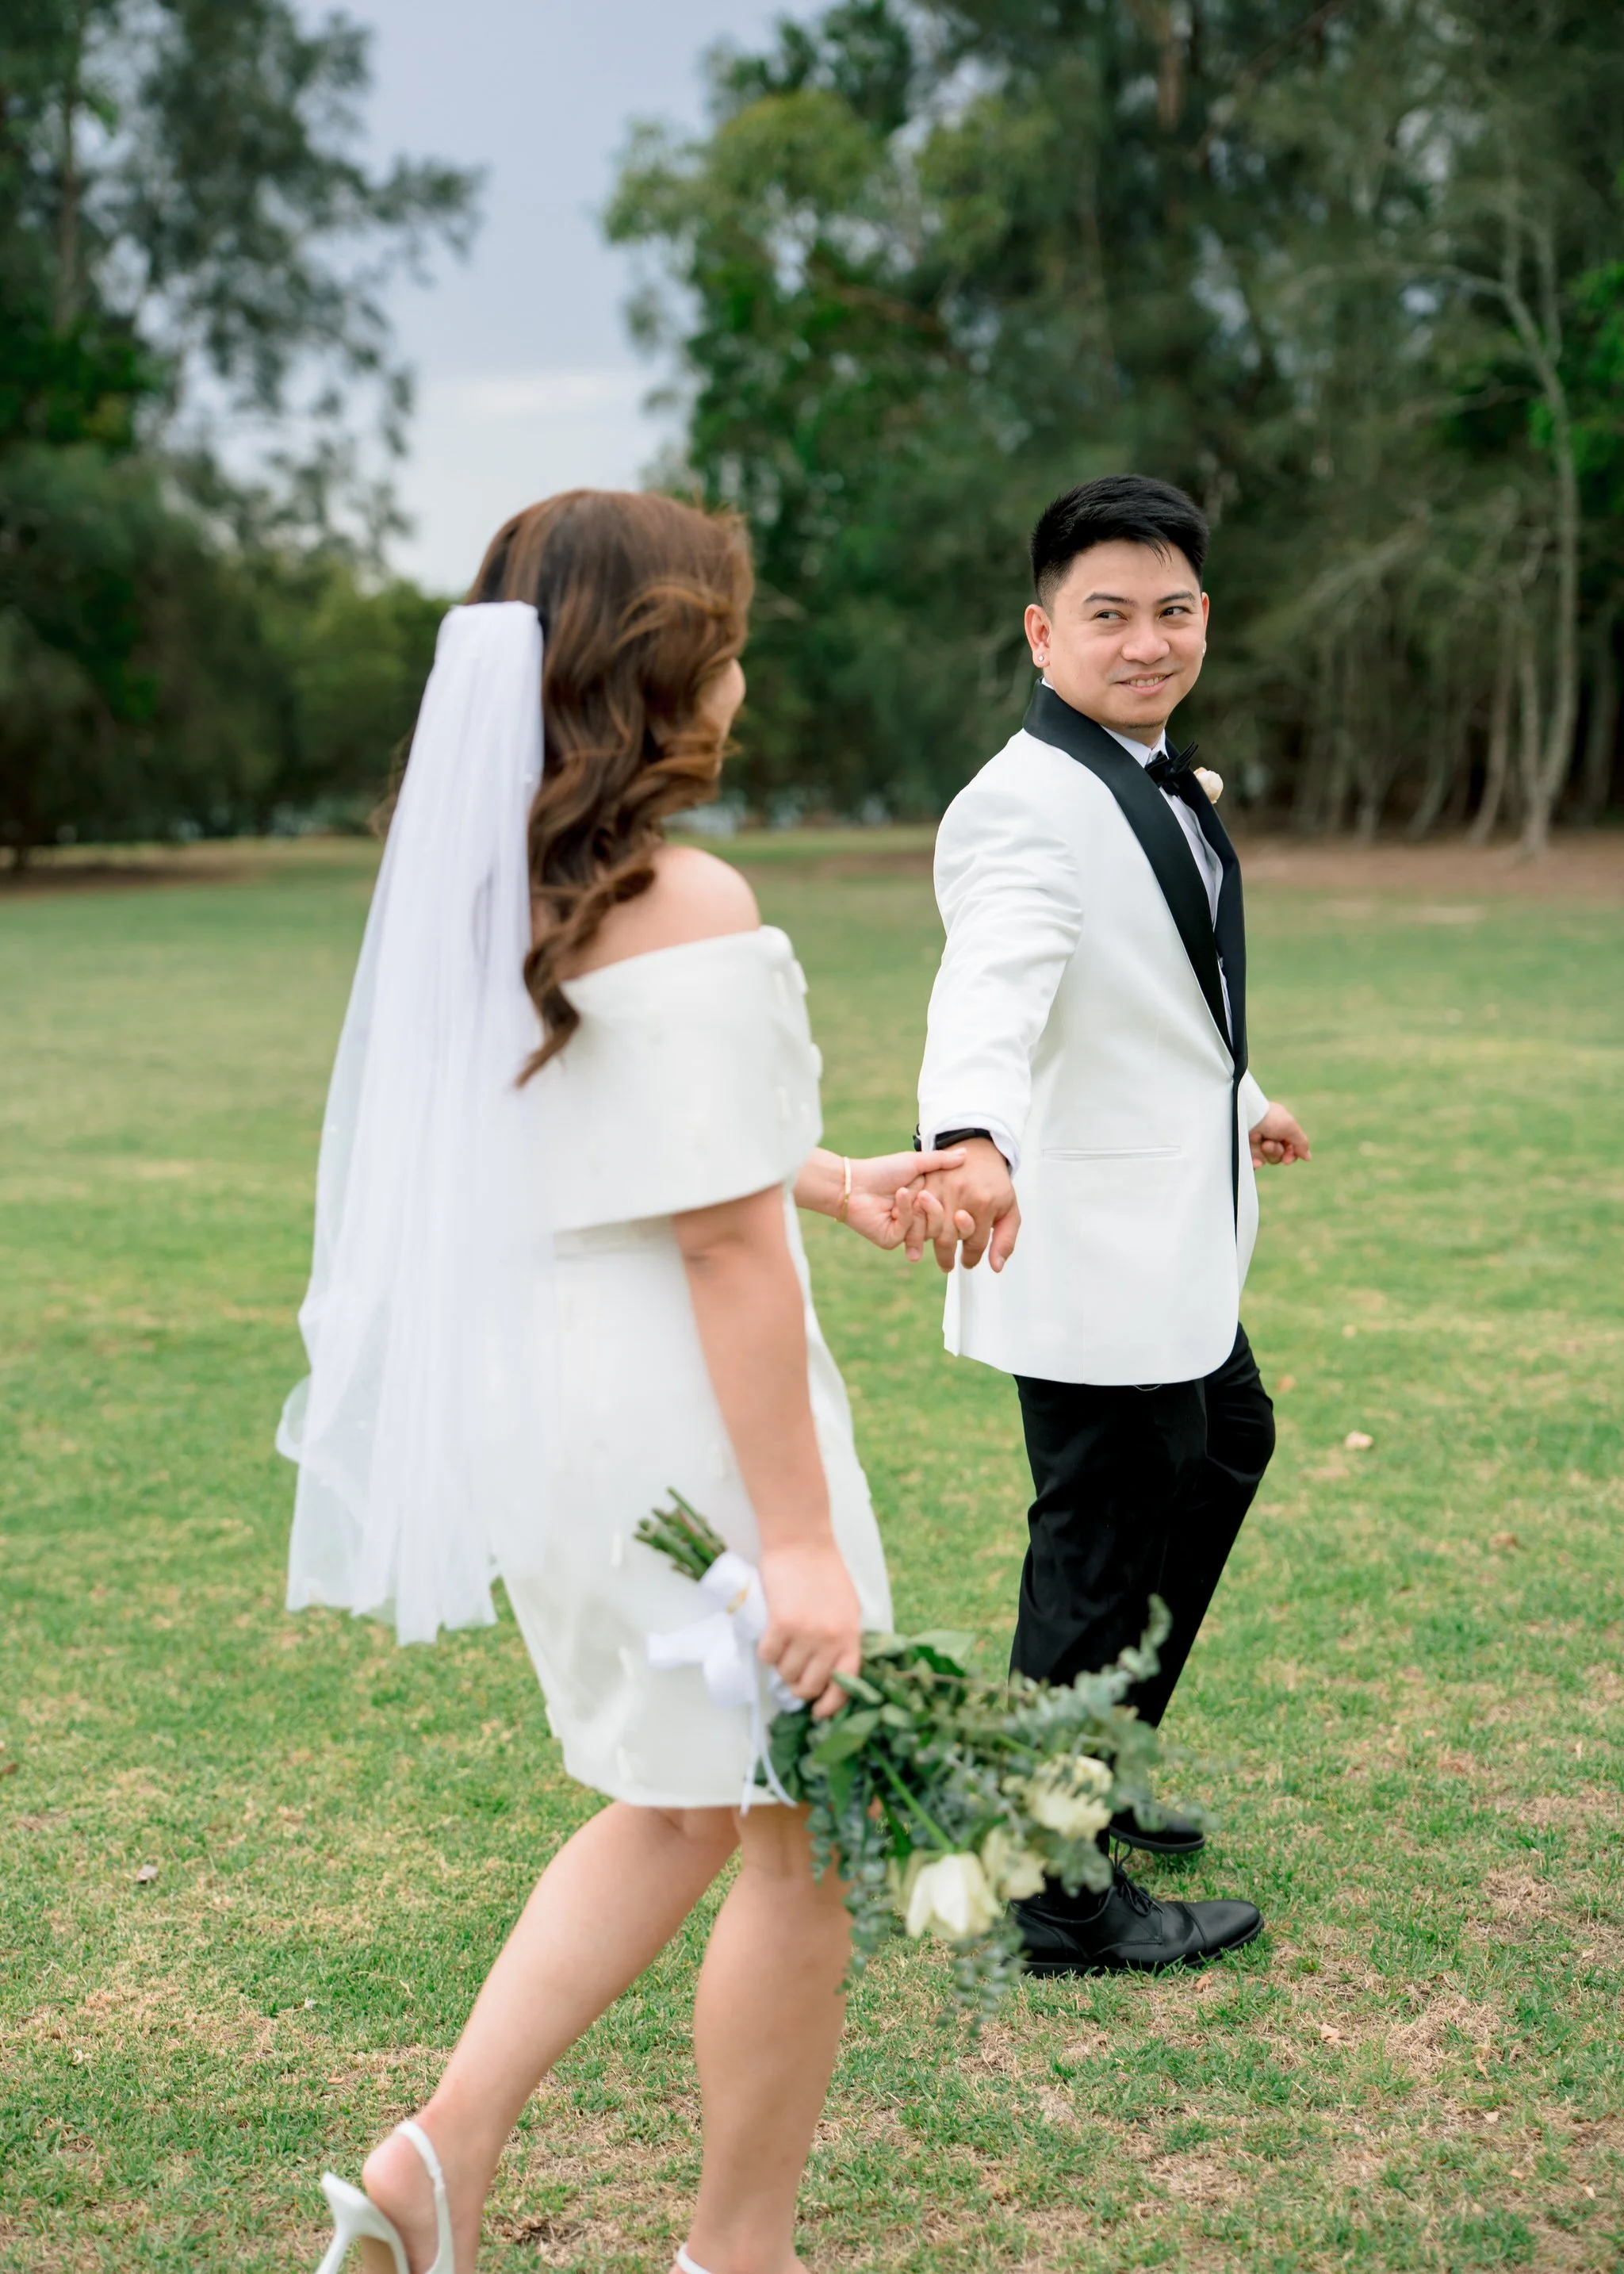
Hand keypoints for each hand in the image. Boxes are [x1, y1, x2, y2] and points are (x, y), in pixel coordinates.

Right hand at [756, 1538, 862, 1719]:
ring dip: (781, 1668)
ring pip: (786, 1673)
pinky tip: (770, 1639)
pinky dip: (766, 1653)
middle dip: (800, 1688)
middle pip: (811, 1684)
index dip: (831, 1704)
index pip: (845, 1683)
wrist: (802, 1541)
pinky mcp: (780, 1624)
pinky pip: (768, 1656)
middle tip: (793, 1679)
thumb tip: (830, 1669)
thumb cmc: (825, 1571)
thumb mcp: (847, 1607)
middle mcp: (830, 1639)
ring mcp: (805, 1633)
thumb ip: (842, 1638)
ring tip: (782, 1651)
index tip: (820, 1712)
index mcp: (850, 1635)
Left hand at [839, 1147, 963, 1255]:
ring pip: (929, 1231)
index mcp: (926, 1201)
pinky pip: (908, 1232)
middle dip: (935, 1208)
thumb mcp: (915, 1162)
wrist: (853, 1183)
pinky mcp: (892, 1240)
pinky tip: (897, 1197)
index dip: (953, 1201)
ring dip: (920, 1211)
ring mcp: (906, 1231)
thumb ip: (941, 1161)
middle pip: (943, 1224)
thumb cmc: (882, 1170)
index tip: (955, 1191)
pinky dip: (905, 1212)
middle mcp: (919, 1218)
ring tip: (907, 1193)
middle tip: (924, 1194)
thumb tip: (966, 1153)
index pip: (950, 1208)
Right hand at [919, 1135, 1020, 1273]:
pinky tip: (918, 1236)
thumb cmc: (995, 1184)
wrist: (979, 1151)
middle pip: (948, 1239)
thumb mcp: (1009, 1210)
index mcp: (985, 1204)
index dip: (971, 1258)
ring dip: (928, 1246)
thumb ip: (1005, 1240)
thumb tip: (995, 1267)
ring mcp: (942, 1188)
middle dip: (947, 1258)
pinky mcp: (927, 1182)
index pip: (975, 1244)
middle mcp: (962, 1196)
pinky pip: (916, 1212)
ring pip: (929, 1228)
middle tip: (947, 1265)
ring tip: (930, 1255)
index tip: (968, 1262)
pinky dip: (914, 1227)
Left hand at [1249, 1102, 1311, 1165]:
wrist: (1243, 1114)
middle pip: (1278, 1156)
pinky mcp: (1243, 1149)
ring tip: (1256, 1139)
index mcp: (1280, 1128)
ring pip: (1266, 1159)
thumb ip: (1301, 1142)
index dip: (1291, 1156)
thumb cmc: (1267, 1117)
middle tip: (1267, 1143)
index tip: (1287, 1159)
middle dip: (1275, 1151)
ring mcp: (1255, 1142)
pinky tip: (1255, 1161)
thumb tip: (1308, 1157)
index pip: (1290, 1149)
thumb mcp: (1290, 1126)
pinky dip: (1255, 1162)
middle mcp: (1268, 1135)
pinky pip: (1252, 1163)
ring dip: (1264, 1152)